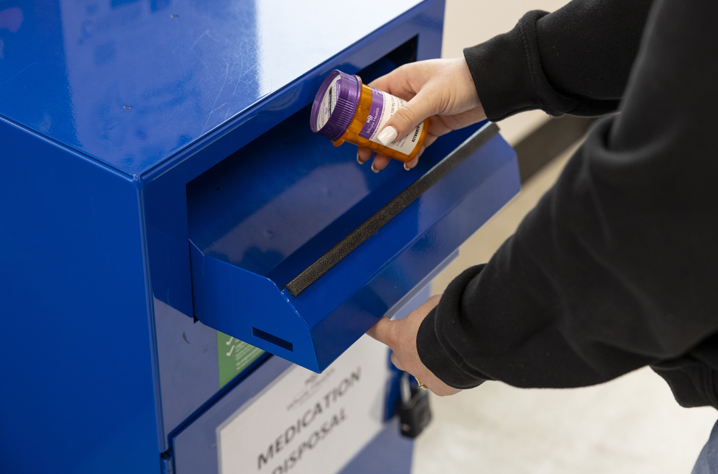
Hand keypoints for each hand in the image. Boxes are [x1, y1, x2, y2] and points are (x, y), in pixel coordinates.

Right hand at [357, 57, 485, 171]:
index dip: (360, 114)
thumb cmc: (463, 79)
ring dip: (390, 150)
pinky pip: (417, 142)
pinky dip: (412, 153)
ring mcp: (421, 112)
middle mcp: (409, 96)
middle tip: (364, 154)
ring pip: (399, 134)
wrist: (492, 87)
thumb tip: (385, 136)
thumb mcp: (430, 97)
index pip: (373, 97)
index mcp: (402, 80)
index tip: (350, 130)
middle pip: (383, 120)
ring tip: (381, 164)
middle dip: (373, 139)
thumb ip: (407, 118)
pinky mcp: (434, 125)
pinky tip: (407, 162)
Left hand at [367, 295, 460, 396]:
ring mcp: (422, 376)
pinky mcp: (441, 388)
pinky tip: (458, 363)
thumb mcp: (432, 305)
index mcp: (399, 337)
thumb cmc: (446, 320)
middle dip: (407, 350)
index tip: (370, 326)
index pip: (378, 331)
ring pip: (419, 371)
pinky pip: (440, 381)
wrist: (466, 343)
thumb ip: (427, 312)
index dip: (374, 327)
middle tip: (422, 340)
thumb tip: (434, 313)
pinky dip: (447, 374)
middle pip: (398, 357)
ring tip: (445, 352)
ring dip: (428, 363)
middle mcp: (406, 360)